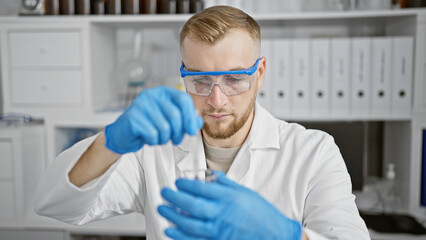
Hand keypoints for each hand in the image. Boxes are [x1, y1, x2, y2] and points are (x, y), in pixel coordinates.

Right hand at [104, 86, 202, 153]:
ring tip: (158, 137)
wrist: (123, 134)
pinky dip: (153, 141)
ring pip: (164, 128)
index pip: (183, 99)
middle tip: (175, 139)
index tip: (192, 130)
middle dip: (178, 133)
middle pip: (175, 116)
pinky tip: (147, 138)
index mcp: (163, 92)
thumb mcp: (170, 121)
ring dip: (164, 138)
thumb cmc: (149, 126)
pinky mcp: (132, 117)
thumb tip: (198, 121)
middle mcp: (151, 95)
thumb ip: (185, 119)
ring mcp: (140, 105)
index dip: (190, 116)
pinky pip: (152, 134)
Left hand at [158, 172, 301, 239]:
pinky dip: (180, 236)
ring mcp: (219, 231)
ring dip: (173, 216)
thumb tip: (211, 175)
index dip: (186, 185)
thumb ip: (226, 184)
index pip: (201, 189)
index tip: (177, 182)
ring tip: (162, 209)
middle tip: (164, 193)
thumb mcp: (245, 193)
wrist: (275, 235)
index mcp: (229, 199)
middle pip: (192, 205)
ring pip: (190, 224)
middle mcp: (223, 214)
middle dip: (174, 198)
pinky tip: (171, 230)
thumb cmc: (261, 213)